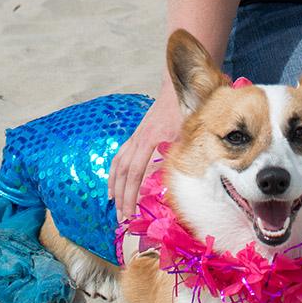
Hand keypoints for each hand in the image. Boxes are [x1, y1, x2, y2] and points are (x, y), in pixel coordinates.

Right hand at [108, 90, 183, 220]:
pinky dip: (116, 170)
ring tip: (113, 203)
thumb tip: (173, 175)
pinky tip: (116, 180)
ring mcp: (137, 135)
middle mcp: (139, 138)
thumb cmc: (187, 107)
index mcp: (151, 139)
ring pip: (119, 163)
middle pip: (124, 172)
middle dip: (122, 196)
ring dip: (115, 184)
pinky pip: (122, 154)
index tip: (128, 212)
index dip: (130, 194)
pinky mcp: (138, 134)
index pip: (135, 173)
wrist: (180, 85)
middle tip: (121, 218)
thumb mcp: (188, 131)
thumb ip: (179, 152)